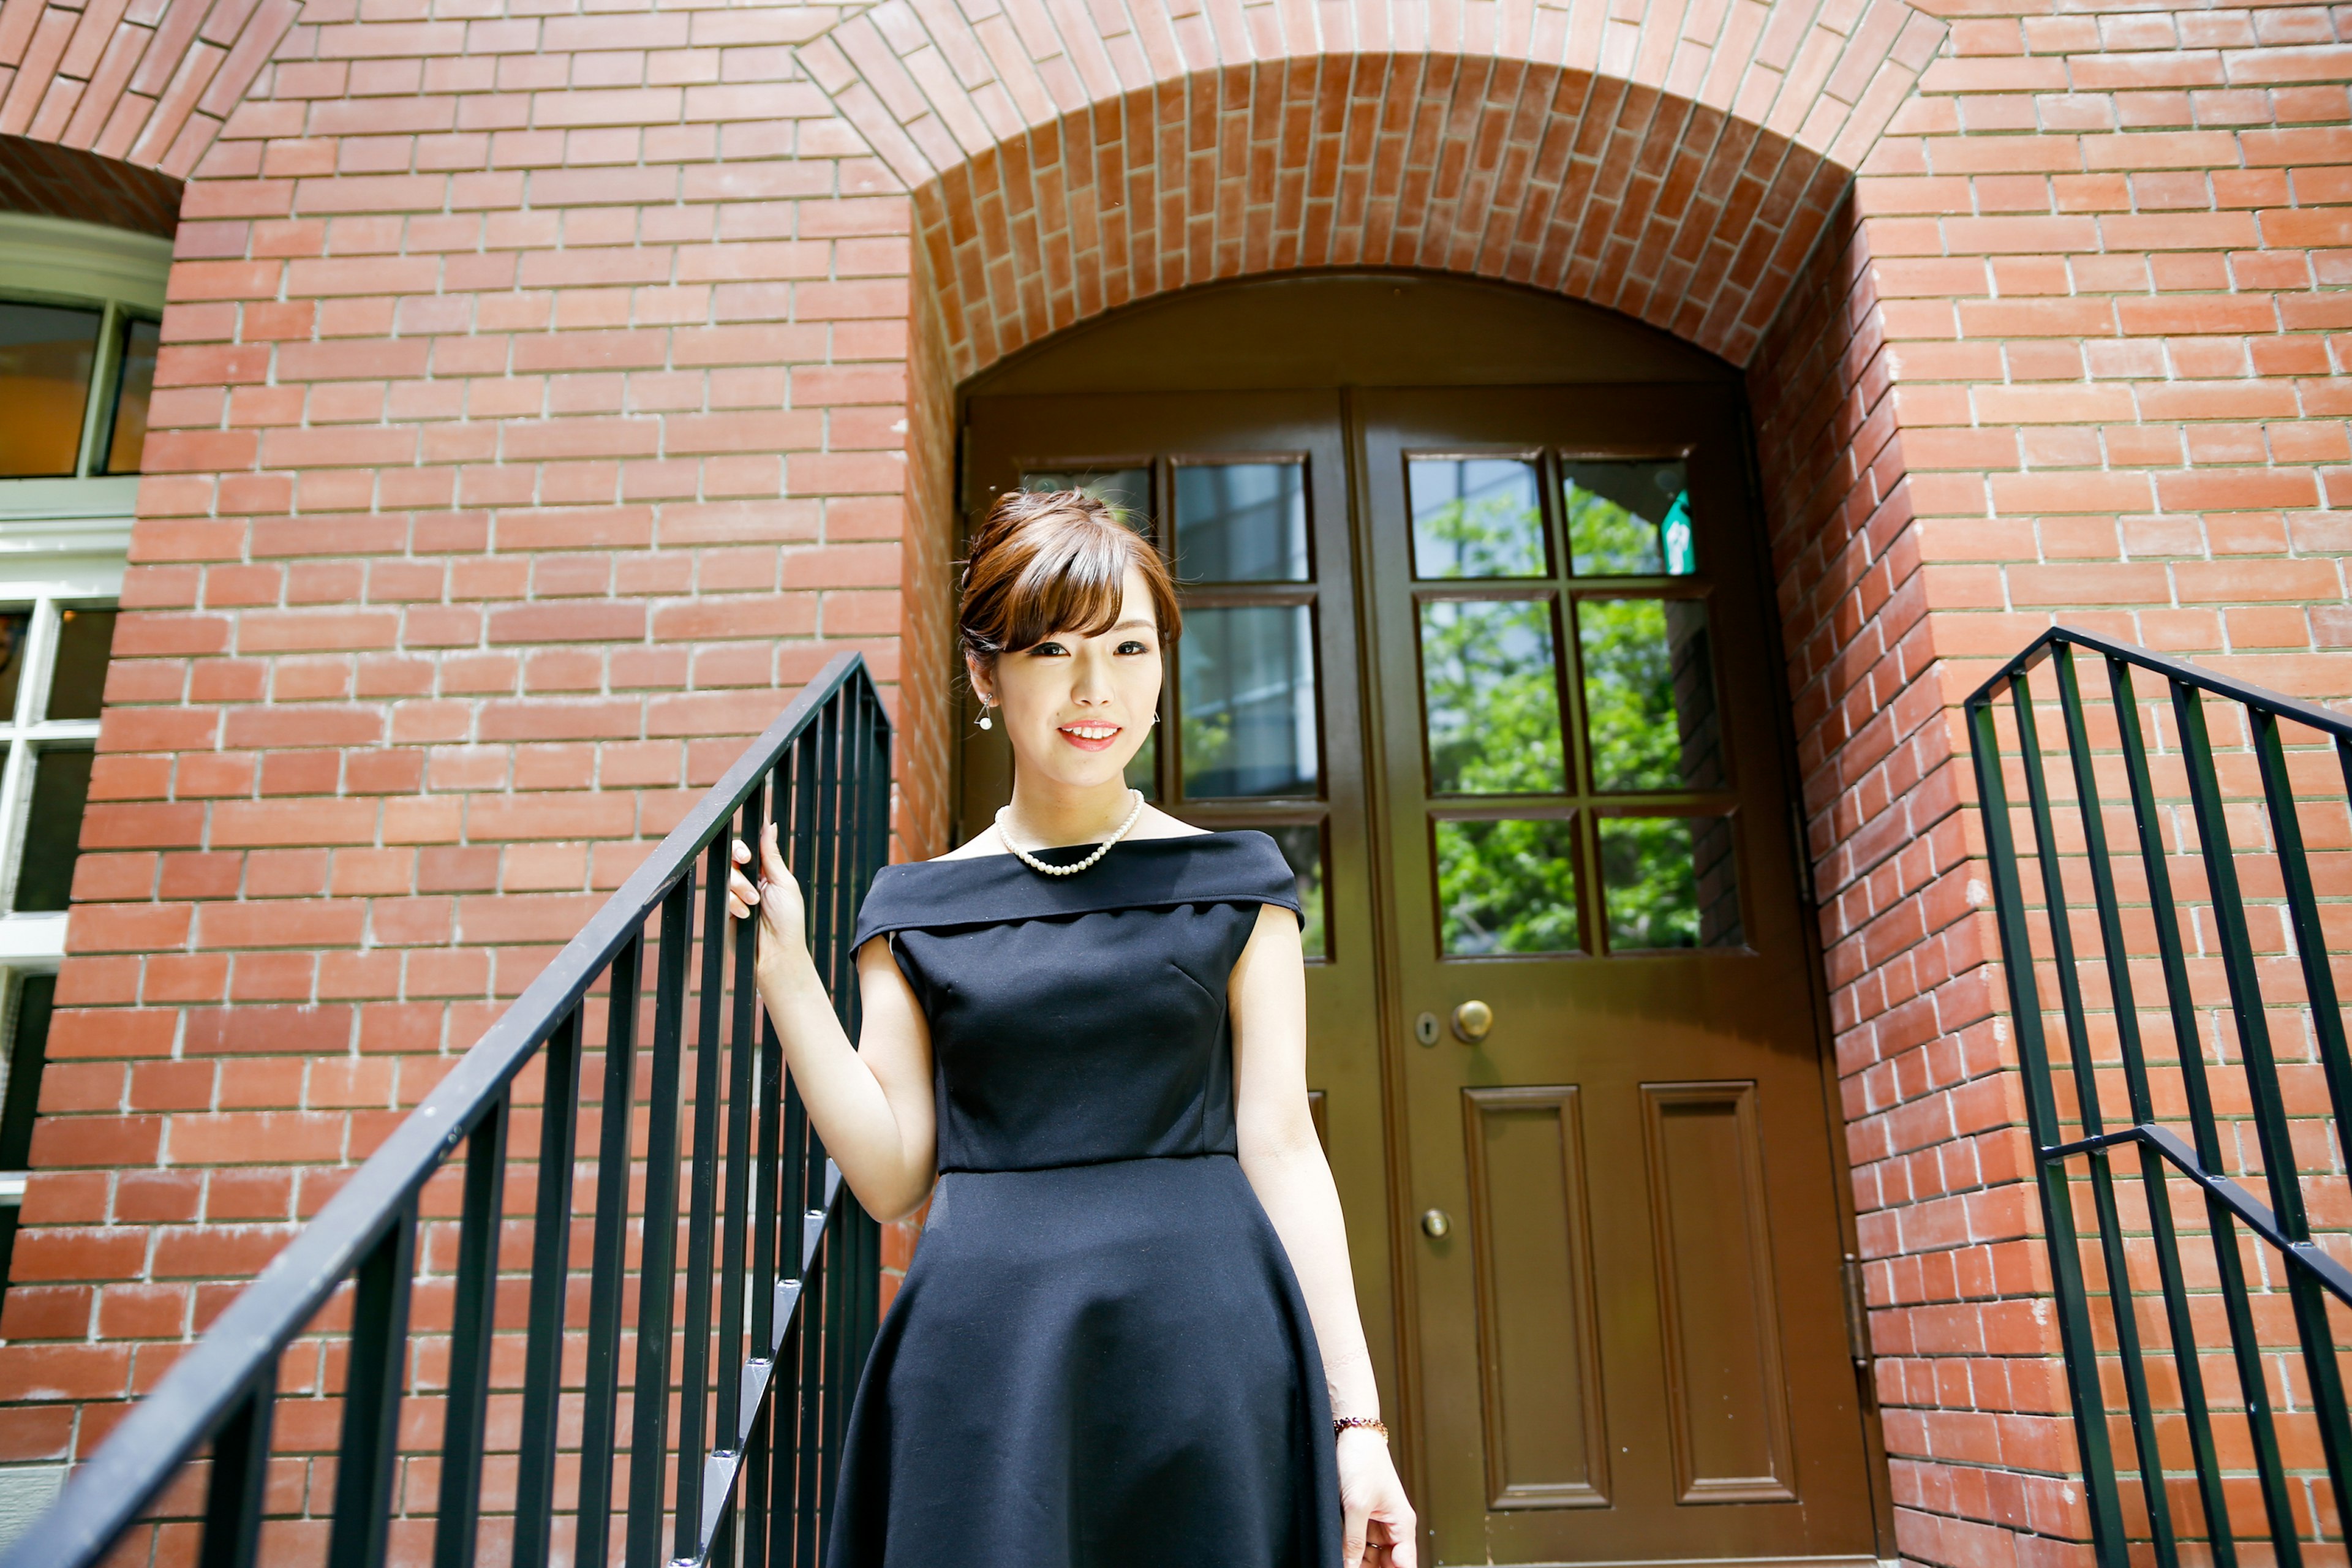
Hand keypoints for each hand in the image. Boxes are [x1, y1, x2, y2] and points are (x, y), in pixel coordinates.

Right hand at [726, 822, 809, 975]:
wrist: (777, 953)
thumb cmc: (788, 919)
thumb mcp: (783, 882)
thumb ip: (771, 854)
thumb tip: (769, 825)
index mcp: (766, 871)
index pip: (750, 848)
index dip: (746, 844)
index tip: (749, 848)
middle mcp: (749, 880)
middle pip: (733, 856)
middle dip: (739, 856)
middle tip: (746, 860)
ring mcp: (735, 894)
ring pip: (726, 874)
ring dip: (740, 886)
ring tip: (754, 902)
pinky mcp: (724, 909)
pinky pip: (721, 895)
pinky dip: (733, 903)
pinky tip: (745, 915)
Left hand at [1338, 1427, 1415, 1567]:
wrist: (1351, 1433)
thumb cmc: (1362, 1459)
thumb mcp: (1355, 1505)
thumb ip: (1353, 1541)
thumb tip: (1349, 1567)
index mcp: (1402, 1524)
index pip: (1405, 1564)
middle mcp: (1393, 1526)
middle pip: (1388, 1564)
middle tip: (1349, 1567)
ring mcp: (1377, 1523)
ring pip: (1372, 1557)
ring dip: (1358, 1562)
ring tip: (1342, 1560)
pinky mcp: (1362, 1518)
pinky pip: (1359, 1544)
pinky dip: (1350, 1551)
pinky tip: (1340, 1552)